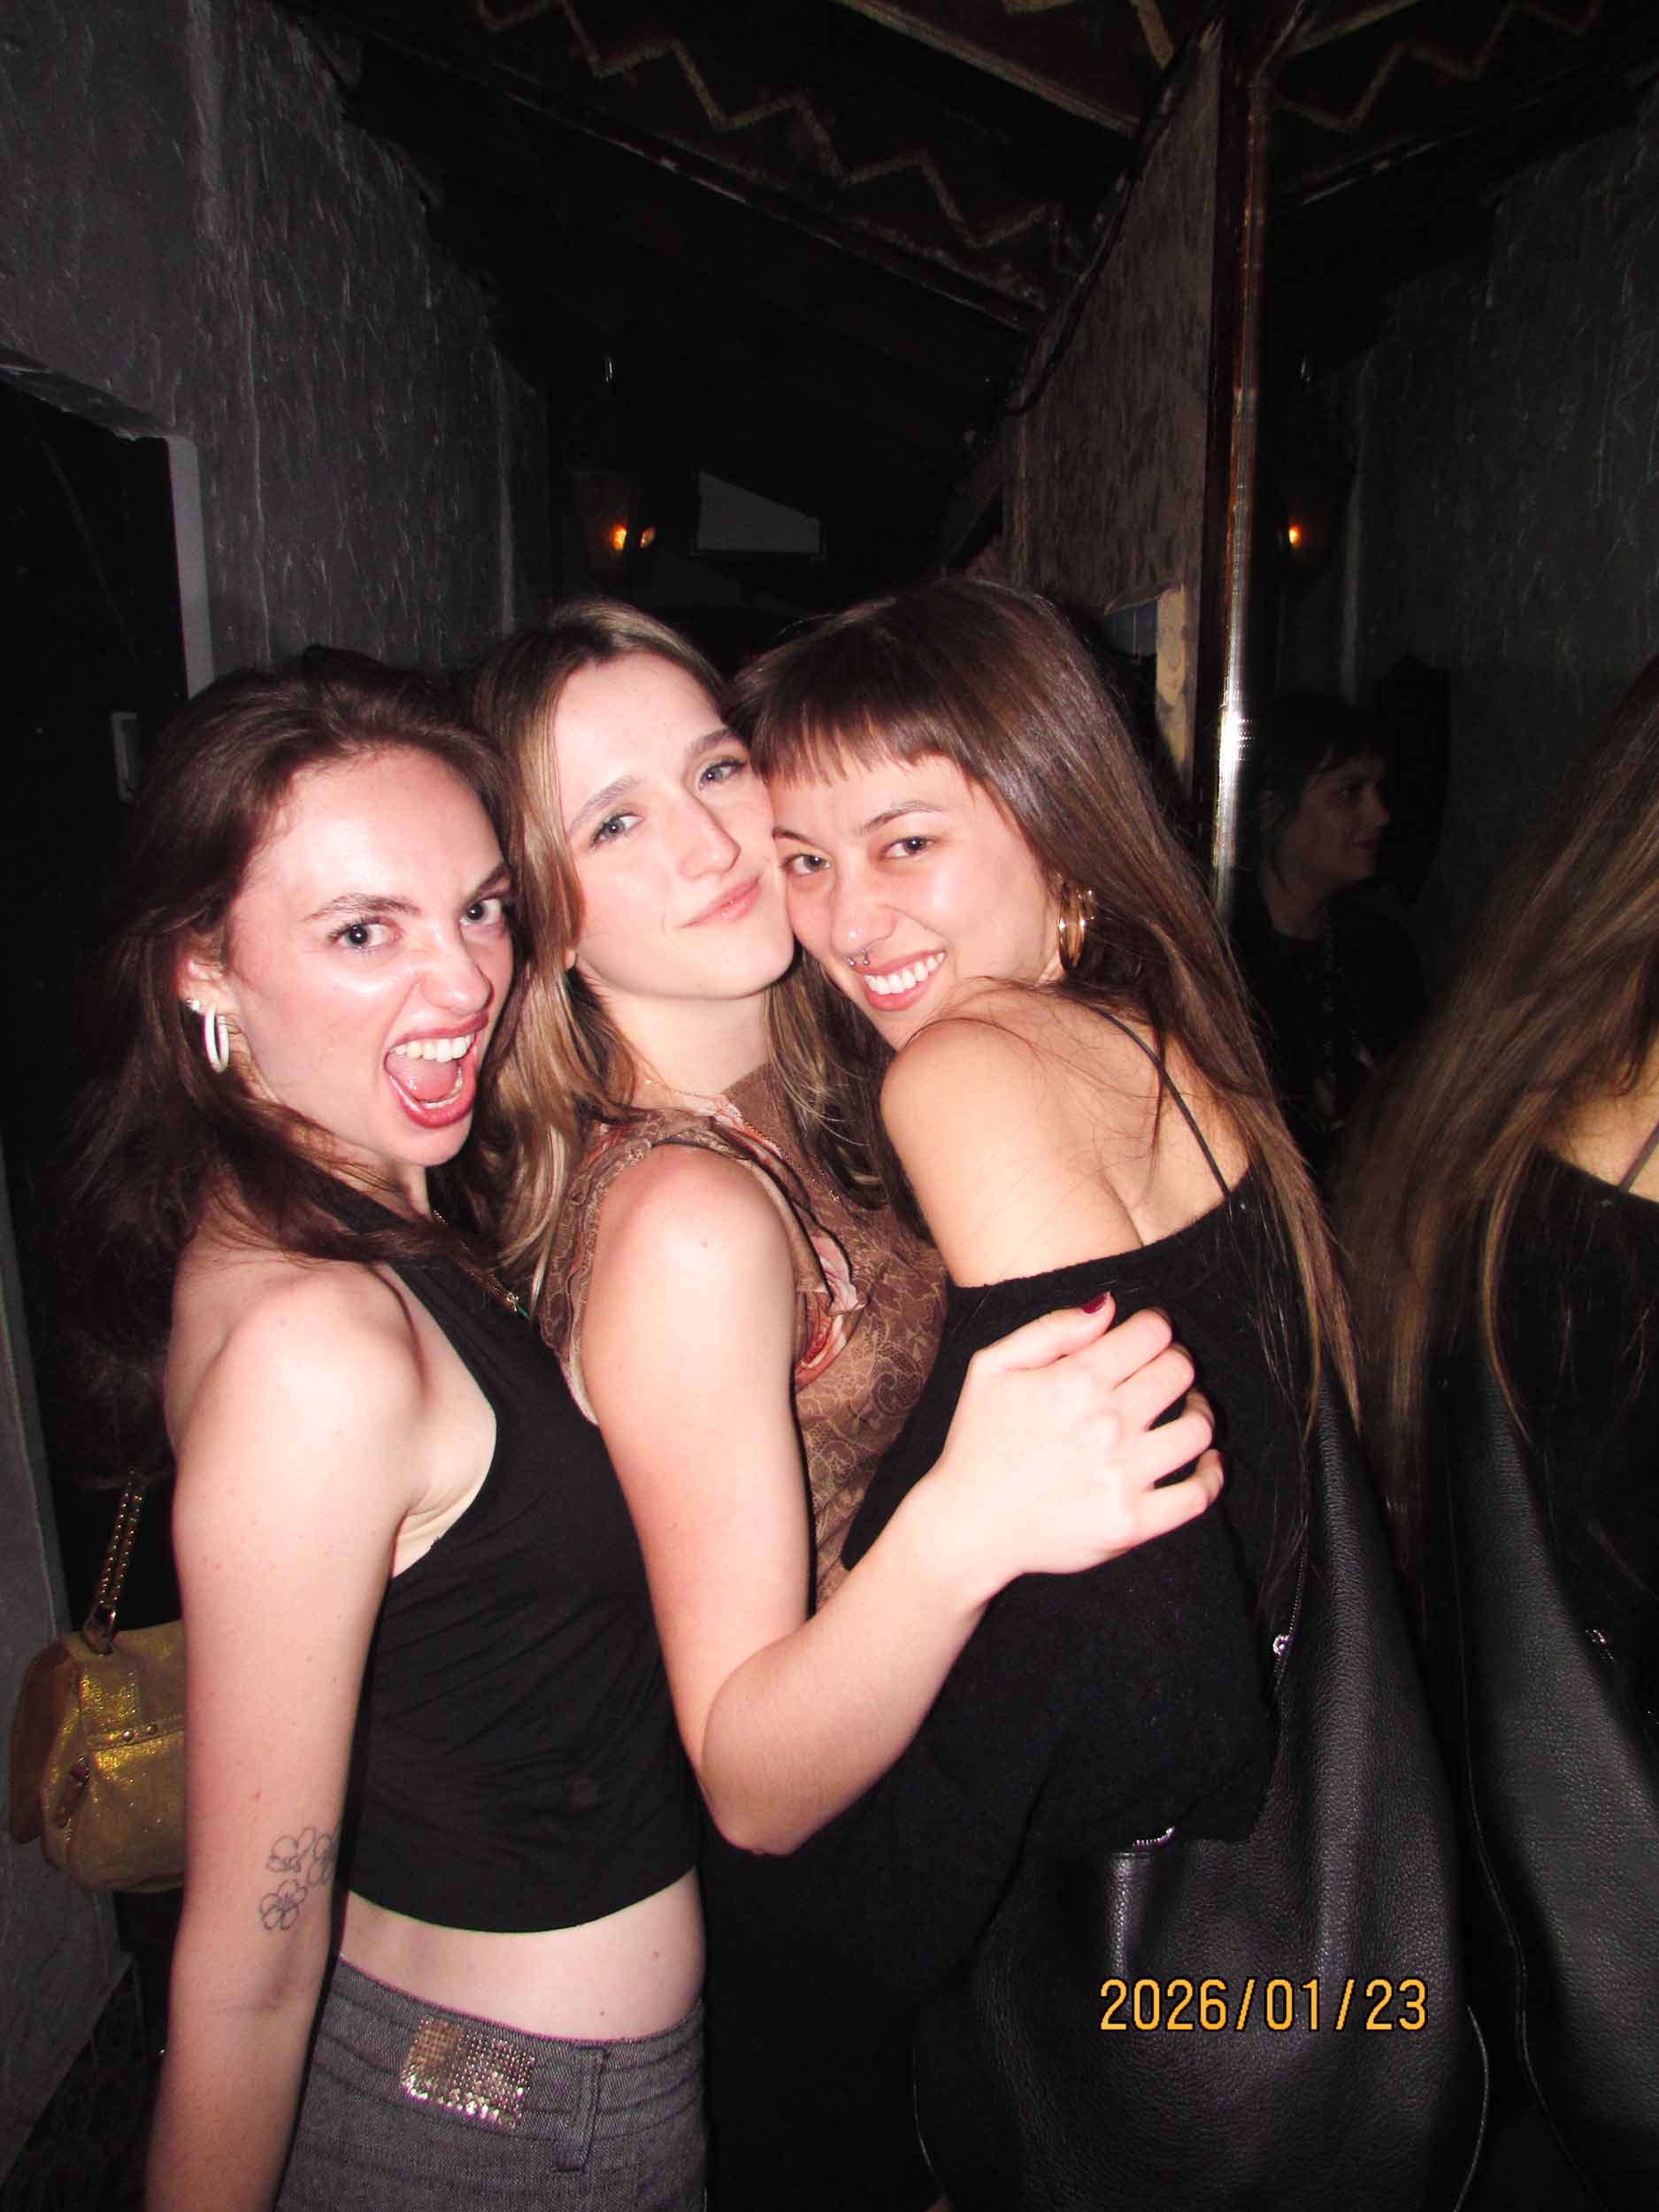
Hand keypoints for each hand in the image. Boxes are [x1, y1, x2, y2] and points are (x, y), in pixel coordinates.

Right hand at [918, 1296, 1221, 1603]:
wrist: (967, 1526)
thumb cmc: (977, 1442)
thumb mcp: (991, 1367)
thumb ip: (1050, 1330)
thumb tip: (1109, 1306)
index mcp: (1075, 1380)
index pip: (1152, 1334)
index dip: (1156, 1327)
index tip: (1149, 1338)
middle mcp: (1107, 1424)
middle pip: (1179, 1373)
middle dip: (1178, 1364)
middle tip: (1167, 1373)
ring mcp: (1123, 1476)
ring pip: (1198, 1429)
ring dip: (1200, 1413)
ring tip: (1187, 1412)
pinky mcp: (1133, 1523)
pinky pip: (1198, 1495)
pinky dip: (1213, 1474)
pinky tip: (1207, 1462)